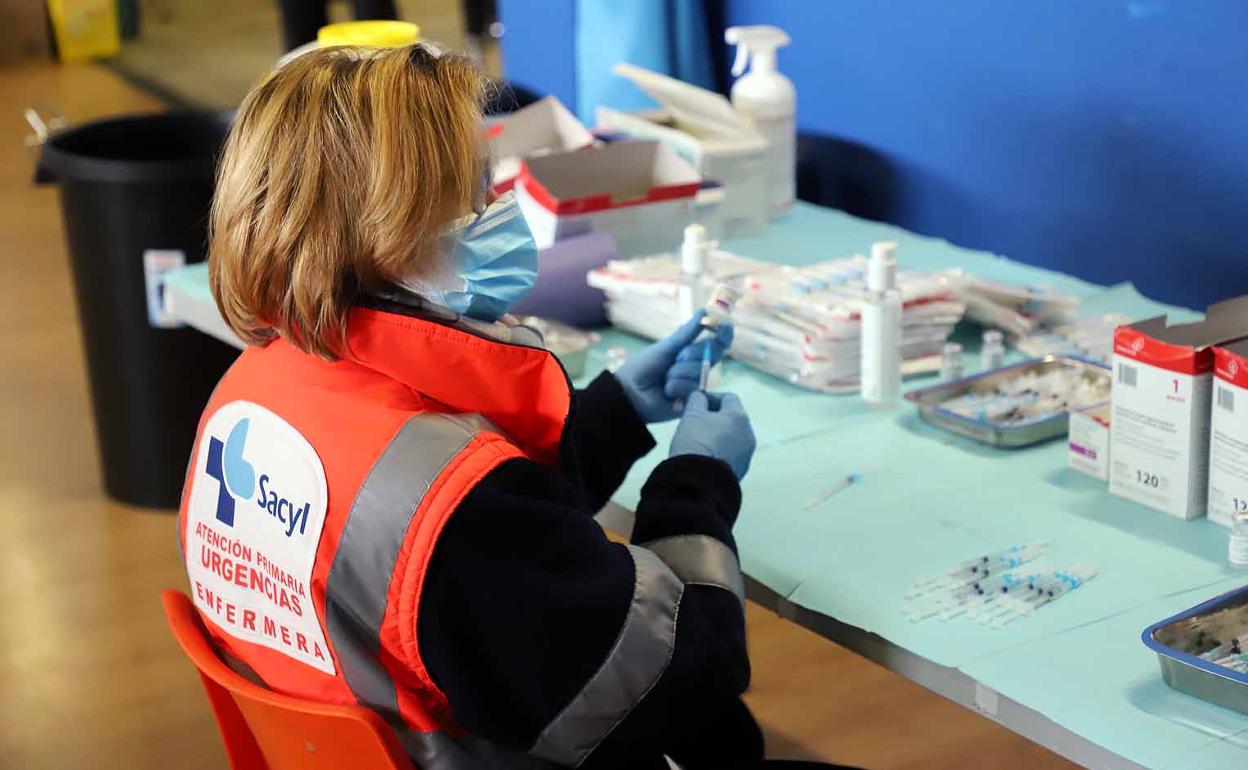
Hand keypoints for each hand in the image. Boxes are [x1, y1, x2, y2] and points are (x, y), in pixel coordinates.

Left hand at [614, 311, 733, 423]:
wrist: (629, 391)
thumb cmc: (644, 366)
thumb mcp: (667, 346)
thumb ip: (688, 332)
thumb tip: (705, 310)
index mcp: (692, 353)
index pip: (716, 342)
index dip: (723, 333)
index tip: (725, 324)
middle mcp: (698, 368)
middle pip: (712, 354)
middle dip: (691, 354)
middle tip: (675, 359)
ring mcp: (696, 384)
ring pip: (700, 372)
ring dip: (678, 373)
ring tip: (664, 379)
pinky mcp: (693, 401)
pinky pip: (694, 388)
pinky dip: (676, 387)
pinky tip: (666, 393)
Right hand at [669, 391, 755, 479]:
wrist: (698, 479)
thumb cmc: (694, 441)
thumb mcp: (691, 414)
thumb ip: (697, 400)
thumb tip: (699, 397)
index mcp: (739, 416)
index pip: (729, 398)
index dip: (711, 397)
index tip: (697, 402)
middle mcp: (748, 434)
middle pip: (732, 419)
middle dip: (714, 417)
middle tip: (695, 421)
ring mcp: (747, 454)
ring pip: (732, 438)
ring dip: (718, 436)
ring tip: (698, 441)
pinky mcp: (741, 470)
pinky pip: (730, 455)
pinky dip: (719, 452)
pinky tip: (704, 457)